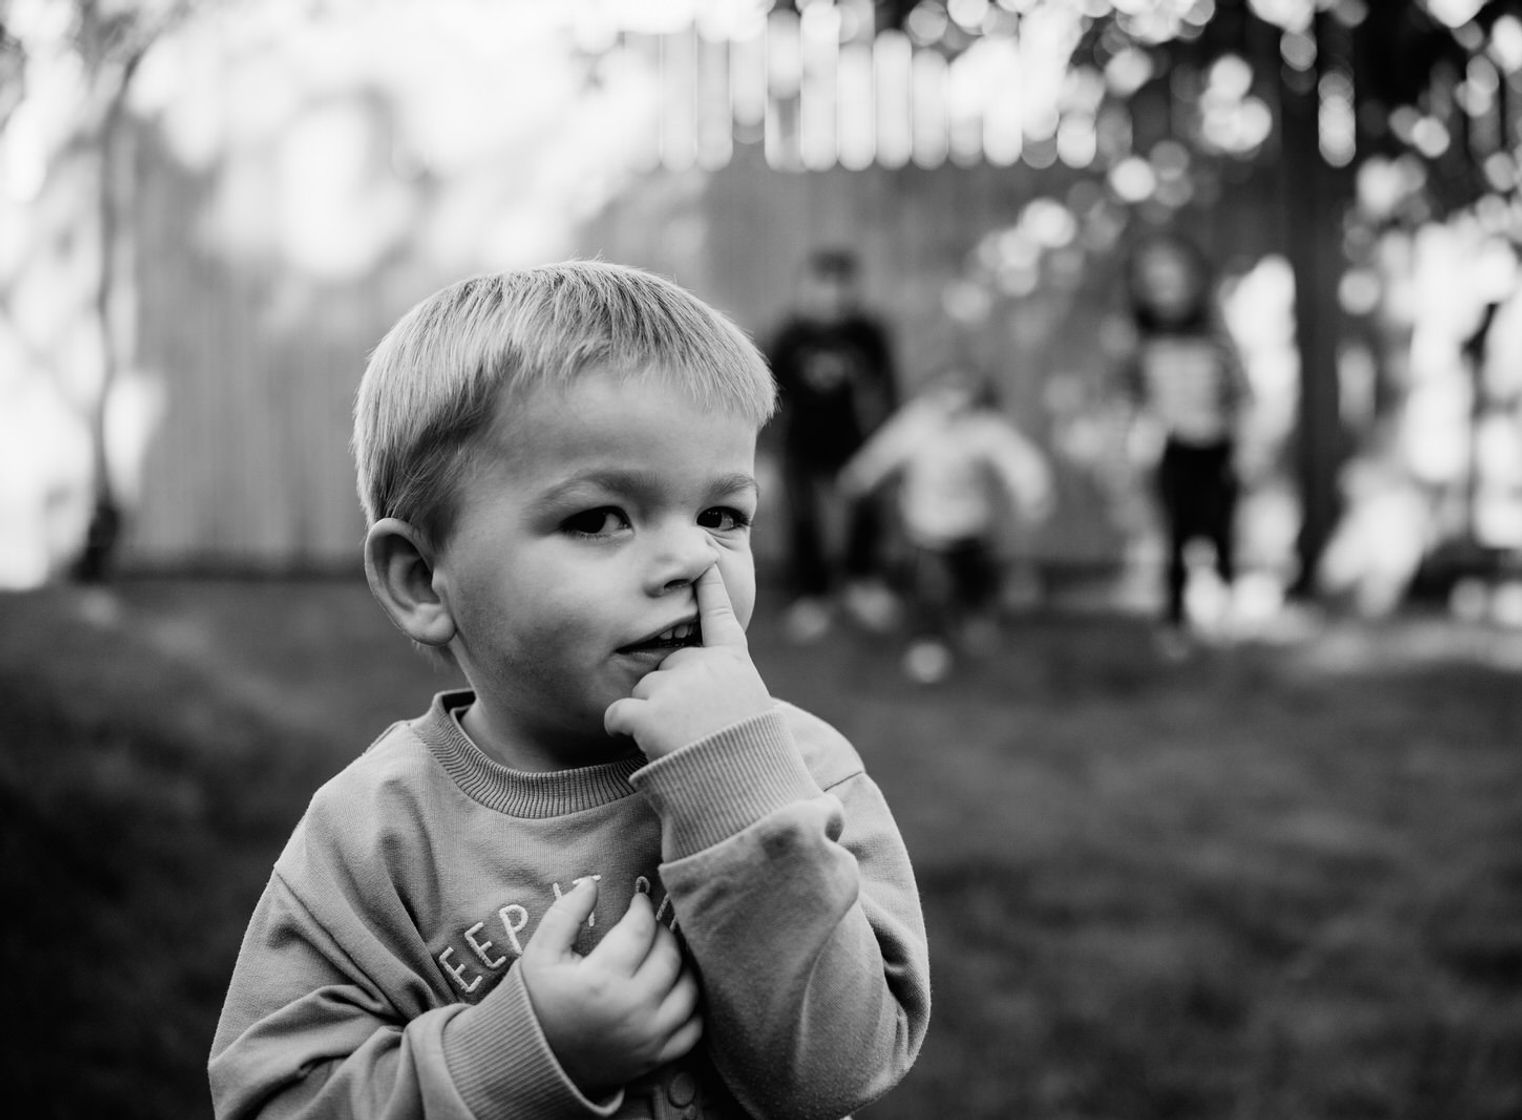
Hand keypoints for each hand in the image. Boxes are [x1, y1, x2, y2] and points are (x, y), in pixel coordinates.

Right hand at [518, 879, 702, 1098]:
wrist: (533, 1064)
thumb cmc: (537, 1004)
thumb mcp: (539, 955)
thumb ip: (564, 914)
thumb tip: (591, 884)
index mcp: (602, 980)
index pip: (641, 929)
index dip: (642, 907)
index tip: (638, 900)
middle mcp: (632, 1009)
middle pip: (669, 955)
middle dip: (662, 932)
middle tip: (649, 927)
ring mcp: (648, 1037)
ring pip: (688, 988)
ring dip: (681, 965)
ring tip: (662, 954)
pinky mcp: (657, 1058)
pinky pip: (693, 1028)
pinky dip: (691, 1006)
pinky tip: (674, 990)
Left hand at [604, 563, 772, 759]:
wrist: (746, 790)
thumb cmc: (753, 760)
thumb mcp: (753, 710)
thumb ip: (727, 689)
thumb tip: (706, 696)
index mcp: (735, 664)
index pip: (719, 616)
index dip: (710, 587)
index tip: (707, 560)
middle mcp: (705, 665)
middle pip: (666, 667)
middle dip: (668, 694)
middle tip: (690, 730)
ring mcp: (676, 685)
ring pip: (643, 691)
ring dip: (650, 715)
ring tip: (679, 743)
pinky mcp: (650, 710)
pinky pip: (619, 714)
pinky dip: (622, 728)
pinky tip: (645, 744)